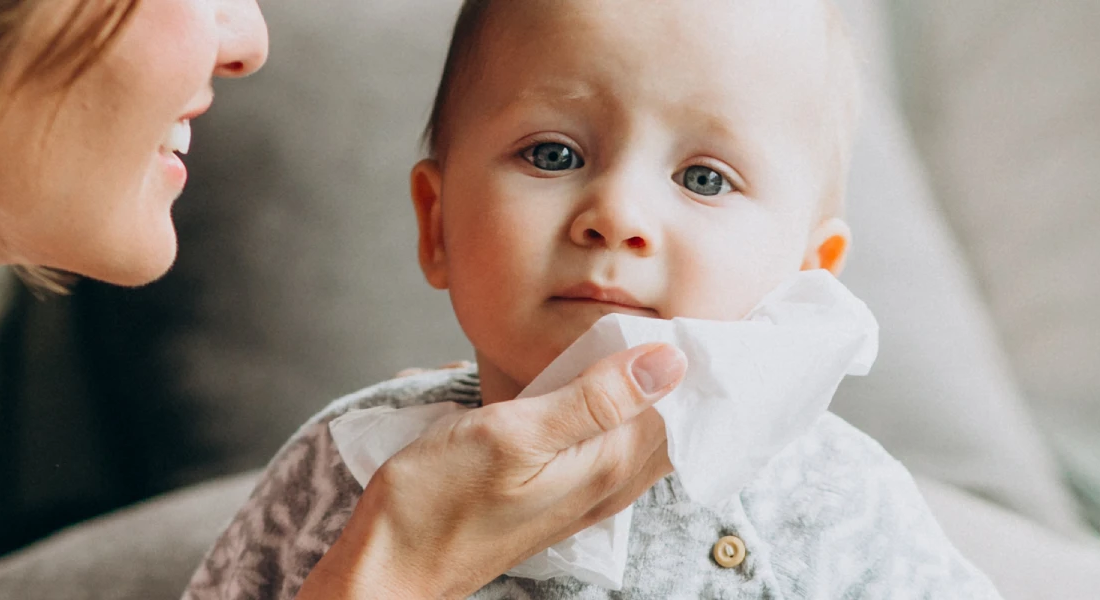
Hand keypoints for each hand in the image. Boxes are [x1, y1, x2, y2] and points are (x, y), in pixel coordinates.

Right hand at [298, 343, 686, 598]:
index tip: (705, 314)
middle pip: (672, 424)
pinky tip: (606, 392)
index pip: (681, 406)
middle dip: (688, 378)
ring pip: (644, 438)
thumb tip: (668, 362)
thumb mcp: (514, 434)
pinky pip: (611, 450)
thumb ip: (593, 399)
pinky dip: (623, 415)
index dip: (696, 359)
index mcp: (608, 464)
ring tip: (659, 345)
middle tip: (694, 321)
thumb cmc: (438, 500)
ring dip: (657, 396)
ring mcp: (584, 496)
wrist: (394, 563)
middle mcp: (608, 485)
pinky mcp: (557, 496)